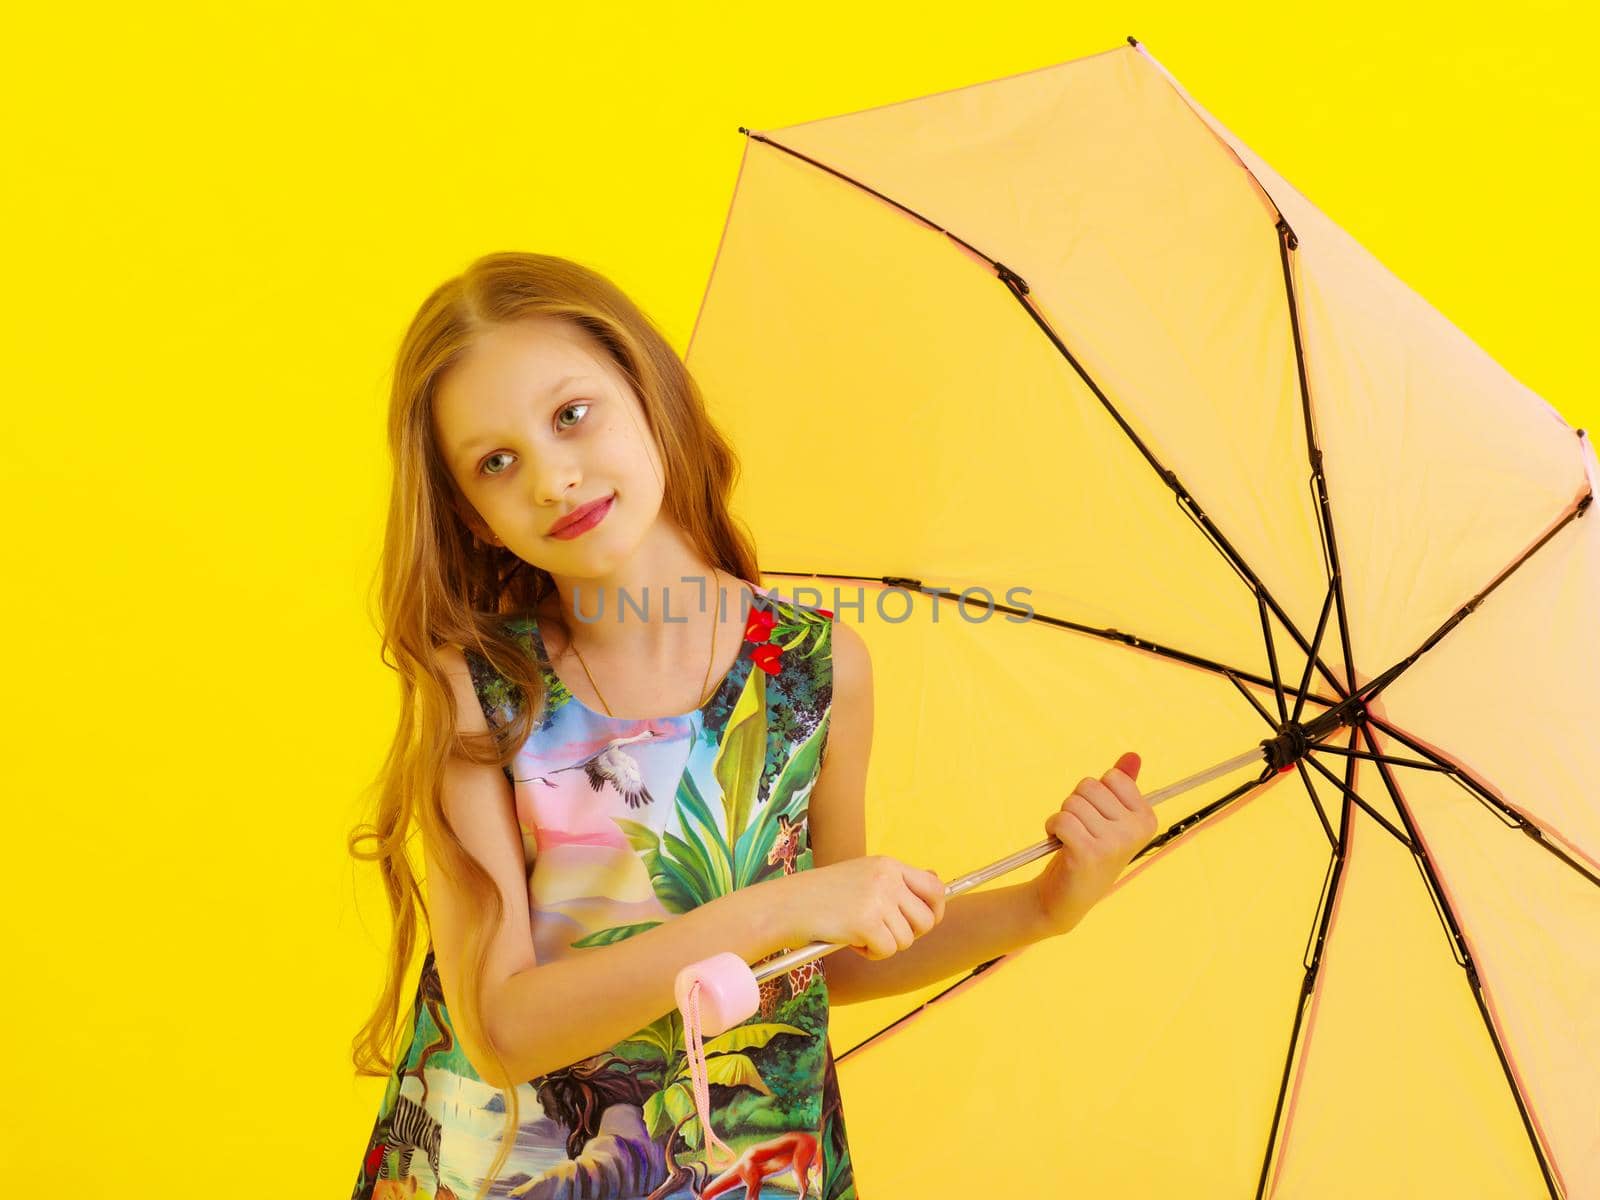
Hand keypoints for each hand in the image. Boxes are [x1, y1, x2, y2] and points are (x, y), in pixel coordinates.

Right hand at [775, 855, 946, 959]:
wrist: (788, 905)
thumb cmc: (823, 895)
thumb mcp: (864, 876)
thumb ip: (898, 882)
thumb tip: (938, 883)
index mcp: (888, 865)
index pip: (934, 888)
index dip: (936, 910)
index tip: (923, 923)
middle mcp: (887, 878)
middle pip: (926, 920)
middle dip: (909, 934)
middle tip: (883, 933)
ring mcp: (878, 899)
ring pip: (906, 940)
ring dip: (884, 945)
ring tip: (859, 933)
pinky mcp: (866, 922)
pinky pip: (886, 951)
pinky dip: (871, 953)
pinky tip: (851, 940)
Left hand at [1032, 751, 1156, 935]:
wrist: (1065, 898)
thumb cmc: (1087, 852)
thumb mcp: (1109, 818)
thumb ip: (1122, 786)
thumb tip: (1133, 755)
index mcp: (1147, 819)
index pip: (1112, 777)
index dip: (1093, 793)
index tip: (1096, 817)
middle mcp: (1136, 831)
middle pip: (1089, 786)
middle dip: (1075, 804)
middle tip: (1080, 831)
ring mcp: (1114, 843)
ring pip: (1072, 802)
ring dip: (1062, 818)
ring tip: (1069, 840)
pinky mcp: (1089, 853)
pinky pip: (1061, 819)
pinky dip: (1052, 827)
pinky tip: (1059, 845)